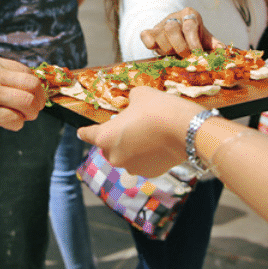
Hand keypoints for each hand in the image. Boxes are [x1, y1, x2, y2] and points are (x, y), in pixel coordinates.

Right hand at [0, 52, 44, 137]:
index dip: (35, 84)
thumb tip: (17, 82)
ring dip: (31, 112)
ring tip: (26, 117)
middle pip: (32, 84)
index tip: (34, 94)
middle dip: (39, 98)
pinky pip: (13, 118)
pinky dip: (18, 123)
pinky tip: (13, 124)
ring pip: (27, 101)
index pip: (26, 70)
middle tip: (36, 107)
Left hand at [77, 86, 194, 176]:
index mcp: (106, 137)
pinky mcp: (150, 173)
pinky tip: (159, 143)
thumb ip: (130, 101)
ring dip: (132, 147)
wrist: (186, 130)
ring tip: (148, 133)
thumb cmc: (158, 109)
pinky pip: (143, 162)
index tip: (81, 132)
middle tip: (131, 124)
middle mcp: (115, 156)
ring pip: (127, 156)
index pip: (88, 134)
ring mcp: (132, 167)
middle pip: (109, 147)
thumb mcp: (139, 95)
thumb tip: (133, 105)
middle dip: (116, 137)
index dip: (85, 131)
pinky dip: (147, 154)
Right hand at [139, 9, 214, 56]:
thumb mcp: (205, 38)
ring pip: (159, 34)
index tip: (198, 56)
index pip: (189, 27)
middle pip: (172, 29)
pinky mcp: (149, 31)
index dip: (194, 43)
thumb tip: (223, 50)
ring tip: (174, 55)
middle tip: (185, 56)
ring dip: (167, 48)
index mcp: (190, 14)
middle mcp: (174, 16)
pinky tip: (158, 50)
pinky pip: (145, 36)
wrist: (179, 31)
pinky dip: (150, 44)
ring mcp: (160, 23)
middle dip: (179, 46)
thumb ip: (213, 44)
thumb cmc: (195, 36)